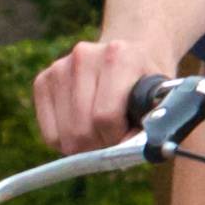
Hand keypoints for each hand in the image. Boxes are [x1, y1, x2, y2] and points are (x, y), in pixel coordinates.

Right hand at [31, 35, 169, 154]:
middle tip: (114, 136)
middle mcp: (83, 56)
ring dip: (85, 146)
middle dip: (100, 144)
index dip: (117, 138)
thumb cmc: (146, 85)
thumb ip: (150, 126)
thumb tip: (127, 152)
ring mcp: (59, 67)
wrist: (130, 52)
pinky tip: (84, 127)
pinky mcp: (43, 81)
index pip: (105, 117)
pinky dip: (67, 142)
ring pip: (65, 137)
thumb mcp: (161, 101)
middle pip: (81, 130)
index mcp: (118, 56)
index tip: (127, 135)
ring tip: (101, 130)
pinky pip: (50, 135)